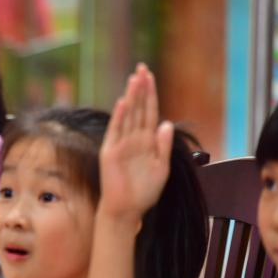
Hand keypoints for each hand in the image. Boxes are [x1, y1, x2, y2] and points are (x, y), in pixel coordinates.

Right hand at [97, 63, 174, 221]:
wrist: (127, 210)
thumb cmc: (143, 192)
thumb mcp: (162, 167)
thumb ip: (164, 146)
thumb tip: (166, 123)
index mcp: (146, 141)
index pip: (148, 112)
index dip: (150, 94)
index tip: (150, 76)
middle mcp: (133, 139)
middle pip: (138, 108)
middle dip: (140, 88)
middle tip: (142, 67)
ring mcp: (120, 144)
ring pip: (127, 115)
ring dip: (131, 97)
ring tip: (134, 78)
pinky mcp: (111, 153)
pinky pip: (115, 131)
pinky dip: (119, 117)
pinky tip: (122, 102)